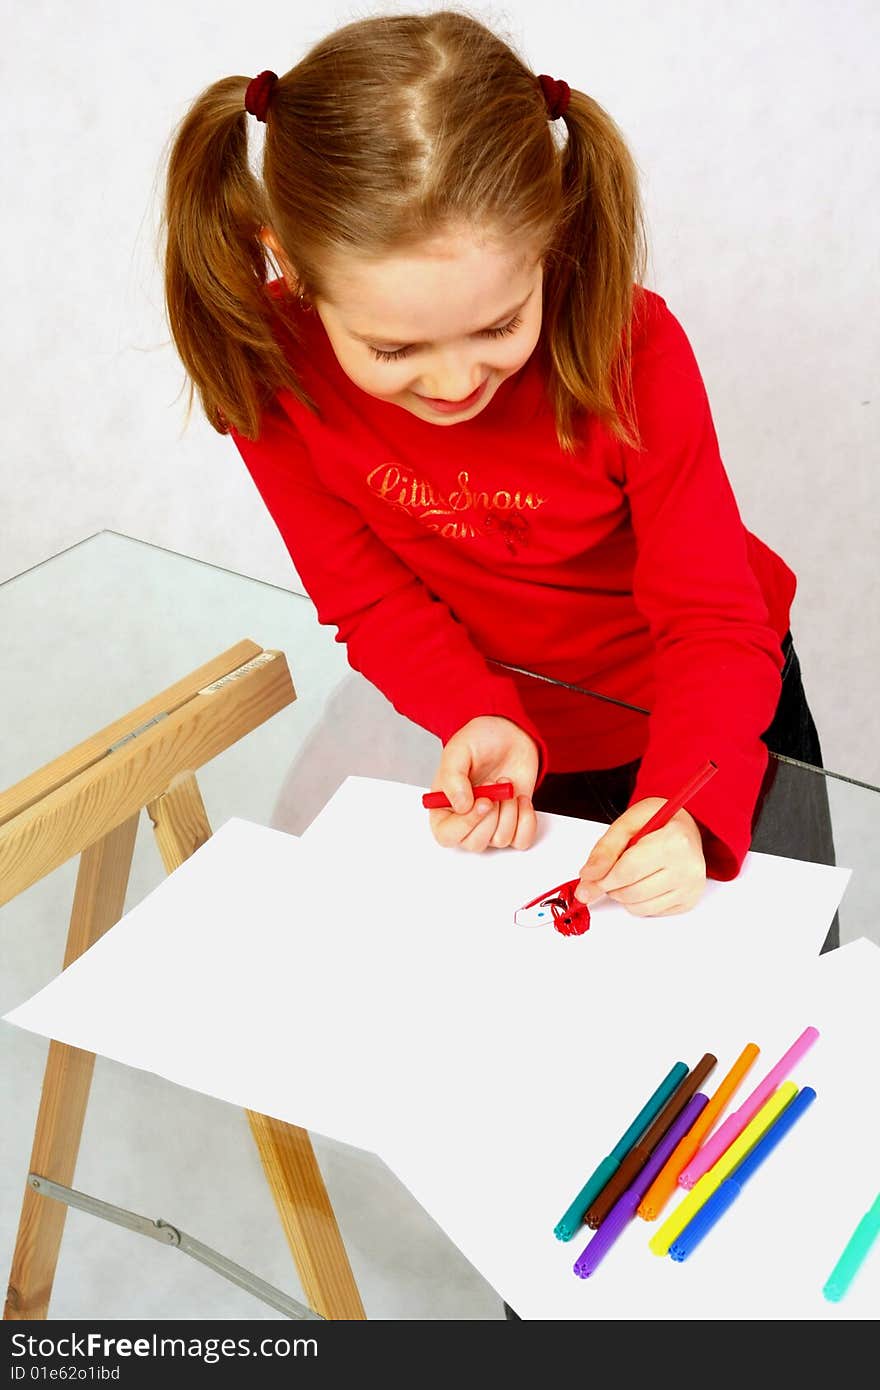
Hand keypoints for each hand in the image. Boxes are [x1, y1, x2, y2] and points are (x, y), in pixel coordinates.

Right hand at [428, 716, 538, 851]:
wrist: (508, 735)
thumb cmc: (478, 741)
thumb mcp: (457, 751)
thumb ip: (453, 779)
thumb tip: (461, 806)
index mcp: (443, 808)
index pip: (447, 835)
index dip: (465, 824)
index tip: (483, 801)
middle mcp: (465, 821)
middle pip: (474, 843)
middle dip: (490, 815)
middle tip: (493, 784)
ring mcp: (490, 824)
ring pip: (500, 839)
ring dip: (508, 811)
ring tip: (505, 784)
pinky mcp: (513, 823)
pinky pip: (522, 840)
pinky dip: (526, 820)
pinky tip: (521, 799)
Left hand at [574, 799, 706, 915]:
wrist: (686, 829)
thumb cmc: (659, 822)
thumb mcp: (628, 822)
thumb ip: (605, 848)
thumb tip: (589, 876)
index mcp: (675, 840)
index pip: (628, 870)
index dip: (602, 879)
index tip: (588, 880)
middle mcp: (688, 866)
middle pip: (632, 892)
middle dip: (610, 886)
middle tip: (608, 872)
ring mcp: (691, 886)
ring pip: (639, 907)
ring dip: (622, 895)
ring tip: (628, 874)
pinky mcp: (689, 901)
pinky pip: (650, 912)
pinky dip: (637, 901)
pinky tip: (642, 882)